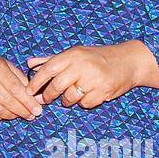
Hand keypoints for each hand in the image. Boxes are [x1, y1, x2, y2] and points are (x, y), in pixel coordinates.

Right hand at [0, 35, 44, 122]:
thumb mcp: (6, 64)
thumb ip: (19, 78)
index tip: (37, 110)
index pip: (15, 89)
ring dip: (10, 116)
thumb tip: (33, 96)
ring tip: (19, 115)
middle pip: (7, 101)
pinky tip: (2, 115)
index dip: (27, 101)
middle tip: (31, 116)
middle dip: (22, 111)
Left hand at [26, 41, 158, 108]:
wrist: (128, 62)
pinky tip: (89, 94)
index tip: (29, 91)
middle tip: (45, 100)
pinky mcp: (103, 91)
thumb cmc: (98, 57)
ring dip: (67, 100)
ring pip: (70, 97)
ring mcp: (93, 79)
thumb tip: (30, 63)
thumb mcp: (75, 54)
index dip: (36, 81)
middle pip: (57, 86)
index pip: (49, 68)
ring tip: (72, 95)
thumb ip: (51, 59)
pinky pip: (85, 104)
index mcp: (73, 55)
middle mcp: (82, 66)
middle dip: (48, 96)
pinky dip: (84, 102)